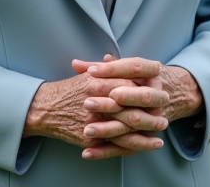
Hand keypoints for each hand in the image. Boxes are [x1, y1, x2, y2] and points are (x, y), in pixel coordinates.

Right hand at [23, 57, 167, 158]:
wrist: (44, 108)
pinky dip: (132, 146)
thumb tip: (132, 64)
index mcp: (100, 83)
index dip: (146, 88)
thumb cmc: (69, 90)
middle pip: (131, 108)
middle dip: (150, 114)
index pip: (130, 84)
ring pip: (126, 130)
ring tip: (160, 134)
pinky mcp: (90, 139)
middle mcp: (97, 102)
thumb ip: (111, 69)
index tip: (159, 91)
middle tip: (164, 116)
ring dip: (145, 133)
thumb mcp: (90, 74)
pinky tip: (145, 146)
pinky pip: (114, 145)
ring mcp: (94, 122)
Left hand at [78, 56, 203, 141]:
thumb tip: (76, 64)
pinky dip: (106, 151)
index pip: (135, 67)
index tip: (91, 72)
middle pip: (141, 96)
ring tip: (87, 130)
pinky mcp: (148, 136)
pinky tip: (87, 151)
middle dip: (116, 100)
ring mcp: (156, 116)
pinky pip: (128, 146)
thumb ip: (102, 68)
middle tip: (89, 102)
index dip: (113, 69)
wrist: (173, 94)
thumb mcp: (126, 70)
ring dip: (109, 128)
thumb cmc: (140, 80)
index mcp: (153, 74)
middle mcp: (159, 94)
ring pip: (134, 122)